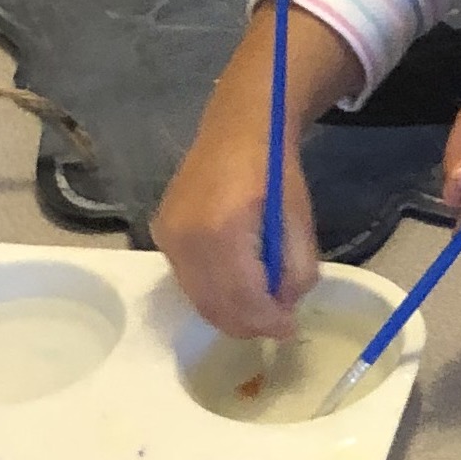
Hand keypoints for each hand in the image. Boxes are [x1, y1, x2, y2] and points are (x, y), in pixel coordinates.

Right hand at [155, 4, 361, 339]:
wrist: (236, 130)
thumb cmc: (274, 171)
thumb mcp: (300, 220)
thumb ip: (297, 269)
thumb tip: (284, 308)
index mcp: (223, 231)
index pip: (243, 299)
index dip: (268, 322)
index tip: (290, 328)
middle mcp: (185, 238)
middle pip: (215, 308)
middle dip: (250, 324)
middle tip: (278, 323)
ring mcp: (166, 237)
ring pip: (199, 300)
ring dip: (232, 312)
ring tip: (262, 302)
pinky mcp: (160, 236)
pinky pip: (187, 281)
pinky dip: (214, 293)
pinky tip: (239, 281)